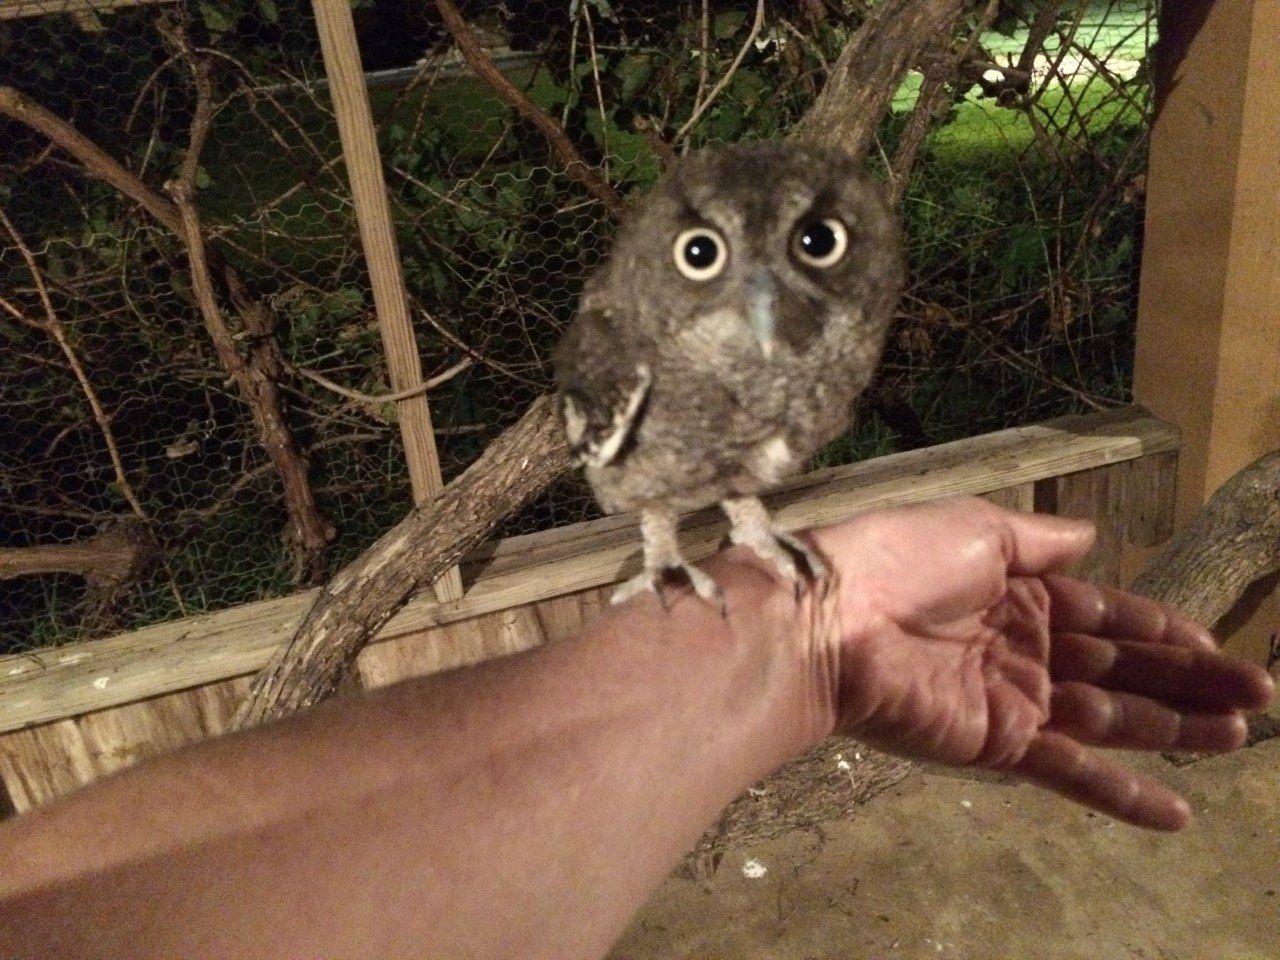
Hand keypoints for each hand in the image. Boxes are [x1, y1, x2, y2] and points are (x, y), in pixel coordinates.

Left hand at [807, 498, 1273, 830]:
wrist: (829, 620)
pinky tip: (1176, 810)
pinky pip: (1069, 770)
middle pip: (1121, 667)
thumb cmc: (897, 561)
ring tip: (1239, 732)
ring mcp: (1012, 700)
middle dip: (1188, 680)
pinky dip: (1121, 792)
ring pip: (1109, 717)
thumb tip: (1091, 536)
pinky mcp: (996, 745)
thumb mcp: (975, 529)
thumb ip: (1037, 541)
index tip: (1214, 643)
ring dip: (1174, 729)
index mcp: (1018, 593)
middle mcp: (1023, 648)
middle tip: (1260, 694)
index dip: (1159, 628)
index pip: (1106, 613)